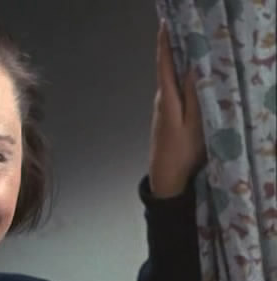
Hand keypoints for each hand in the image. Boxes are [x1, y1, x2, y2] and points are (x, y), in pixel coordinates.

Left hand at [149, 20, 206, 198]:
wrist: (166, 179)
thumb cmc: (182, 154)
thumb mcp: (194, 125)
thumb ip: (193, 97)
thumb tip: (191, 69)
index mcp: (167, 101)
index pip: (164, 67)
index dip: (164, 46)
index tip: (165, 26)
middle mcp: (161, 102)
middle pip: (167, 70)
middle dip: (174, 49)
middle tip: (184, 28)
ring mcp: (162, 110)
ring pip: (171, 80)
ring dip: (178, 62)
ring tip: (190, 43)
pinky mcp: (166, 117)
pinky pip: (173, 91)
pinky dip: (179, 78)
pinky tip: (190, 73)